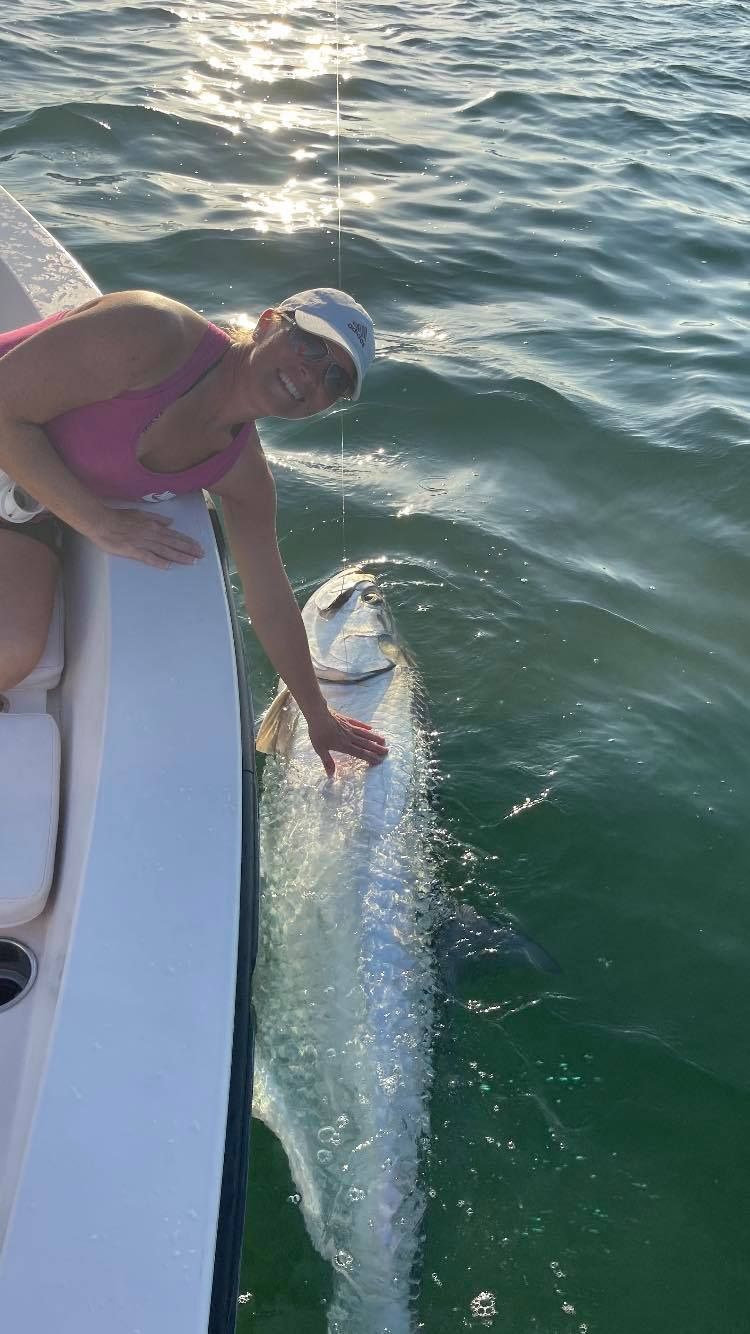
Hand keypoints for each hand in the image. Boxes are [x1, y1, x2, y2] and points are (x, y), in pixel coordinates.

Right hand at [89, 507, 203, 568]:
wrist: (102, 521)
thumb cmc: (119, 517)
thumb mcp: (140, 513)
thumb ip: (156, 518)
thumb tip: (171, 522)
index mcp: (153, 526)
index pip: (174, 535)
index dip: (187, 541)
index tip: (198, 546)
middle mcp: (152, 534)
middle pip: (173, 543)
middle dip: (189, 550)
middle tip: (202, 555)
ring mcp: (143, 543)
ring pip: (165, 551)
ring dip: (179, 557)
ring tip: (191, 562)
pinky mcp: (133, 551)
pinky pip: (148, 557)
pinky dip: (158, 562)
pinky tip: (167, 567)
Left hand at [306, 704, 387, 777]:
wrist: (318, 714)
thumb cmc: (317, 732)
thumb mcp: (320, 749)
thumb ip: (327, 761)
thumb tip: (331, 775)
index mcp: (344, 745)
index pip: (360, 753)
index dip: (370, 757)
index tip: (379, 761)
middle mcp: (350, 737)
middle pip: (366, 744)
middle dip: (377, 749)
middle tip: (387, 752)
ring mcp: (350, 727)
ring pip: (365, 734)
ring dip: (375, 738)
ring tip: (384, 741)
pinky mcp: (347, 719)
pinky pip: (358, 724)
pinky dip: (365, 726)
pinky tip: (371, 728)